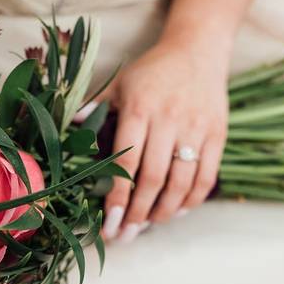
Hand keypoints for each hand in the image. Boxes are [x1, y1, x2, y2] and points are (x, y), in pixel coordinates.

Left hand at [101, 36, 229, 241]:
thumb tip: (67, 130)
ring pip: (180, 182)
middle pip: (152, 179)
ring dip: (163, 212)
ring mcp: (195, 128)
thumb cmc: (151, 71)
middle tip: (124, 235)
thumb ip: (94, 109)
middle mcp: (168, 119)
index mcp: (138, 108)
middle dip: (137, 213)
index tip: (107, 223)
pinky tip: (176, 212)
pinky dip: (191, 200)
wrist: (198, 48)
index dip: (116, 197)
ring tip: (147, 226)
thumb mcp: (119, 84)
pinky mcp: (217, 134)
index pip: (125, 163)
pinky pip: (206, 176)